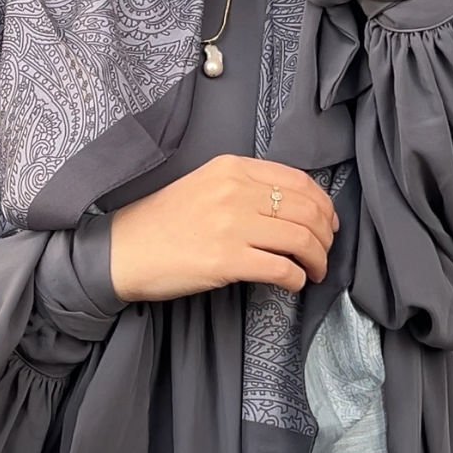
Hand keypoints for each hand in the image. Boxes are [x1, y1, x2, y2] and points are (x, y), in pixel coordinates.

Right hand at [106, 153, 339, 303]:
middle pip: (306, 210)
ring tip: (314, 271)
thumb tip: (293, 208)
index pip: (299, 181)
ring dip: (317, 259)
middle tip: (325, 252)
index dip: (323, 205)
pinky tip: (293, 284)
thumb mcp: (206, 185)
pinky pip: (281, 268)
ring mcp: (232, 225)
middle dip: (326, 235)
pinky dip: (296, 279)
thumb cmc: (165, 222)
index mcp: (233, 168)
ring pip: (301, 239)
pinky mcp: (226, 260)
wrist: (124, 250)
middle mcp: (235, 191)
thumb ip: (246, 187)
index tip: (328, 223)